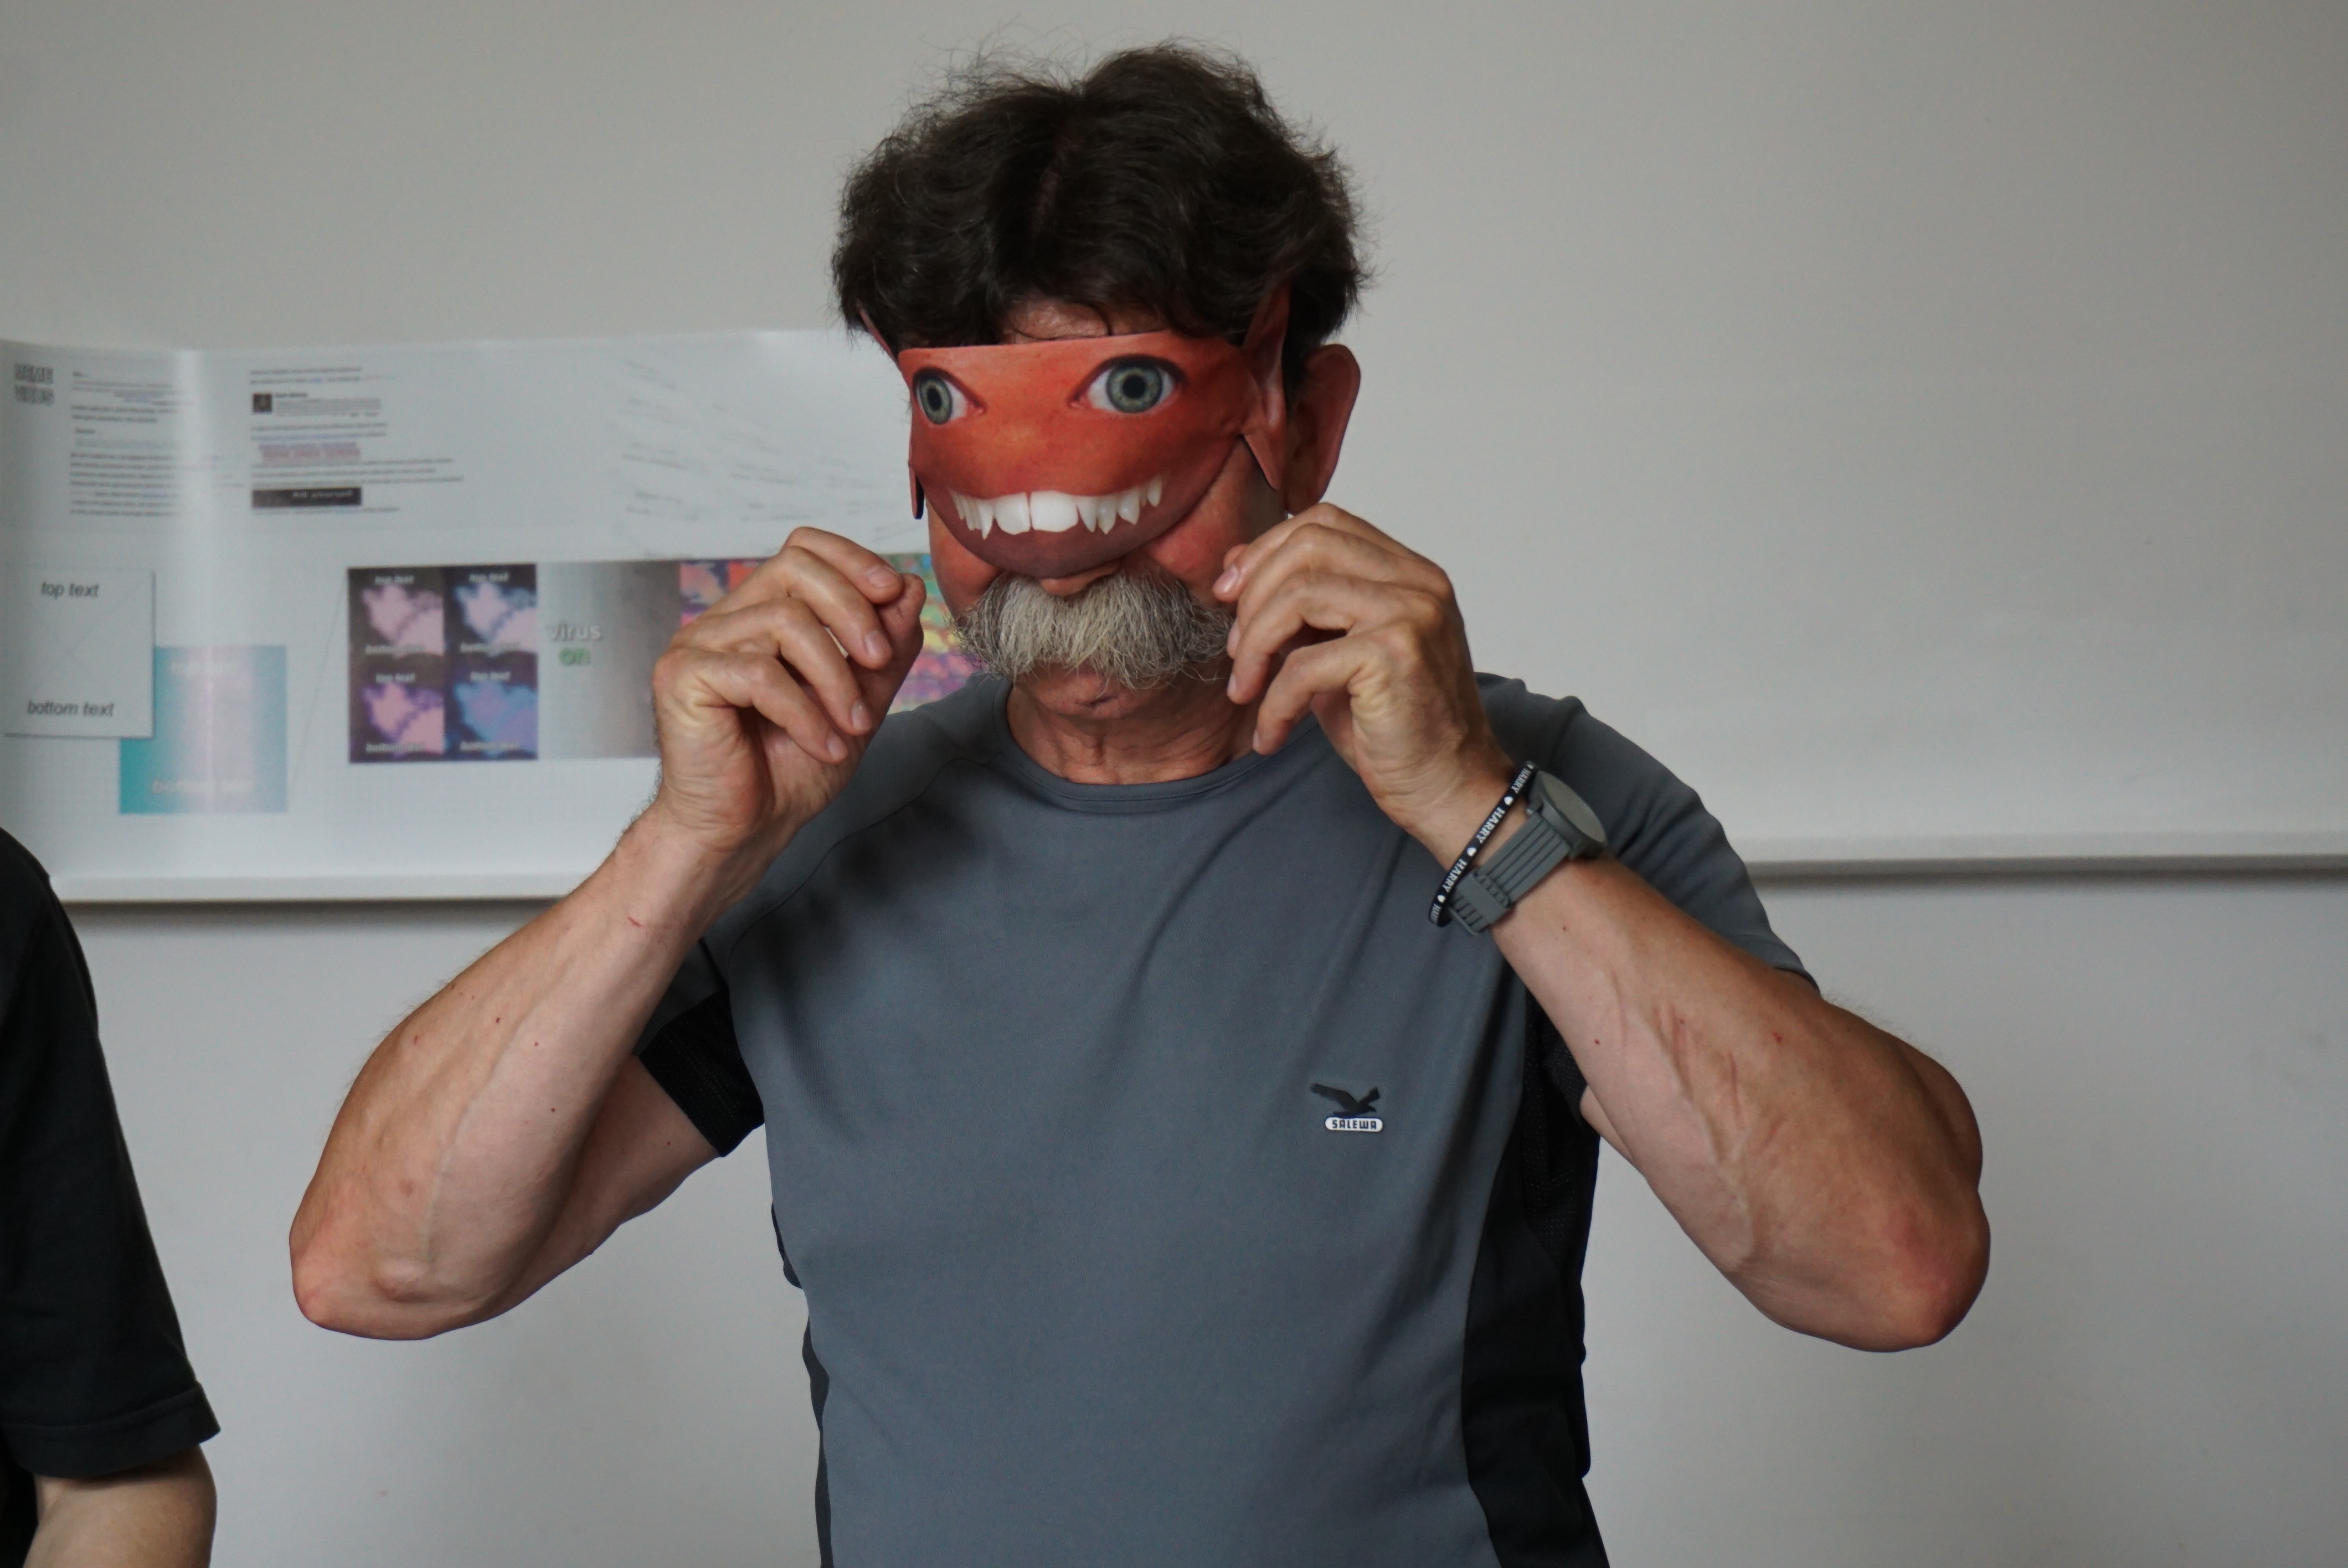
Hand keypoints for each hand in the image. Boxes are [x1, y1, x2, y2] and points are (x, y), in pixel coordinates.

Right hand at [643, 529, 926, 880]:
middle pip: (794, 568)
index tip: (893, 593)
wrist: (744, 831)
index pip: (803, 550)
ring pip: (783, 623)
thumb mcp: (859, 702)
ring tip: (853, 726)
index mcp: (762, 614)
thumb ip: (885, 649)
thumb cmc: (790, 771)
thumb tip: (911, 587)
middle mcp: (727, 619)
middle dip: (851, 611)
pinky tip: (824, 745)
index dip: (852, 560)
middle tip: (879, 662)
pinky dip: (804, 713)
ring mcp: (698, 643)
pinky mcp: (681, 676)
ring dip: (834, 678)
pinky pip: (758, 673)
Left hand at [1216, 505, 1513, 857]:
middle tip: (1235, 648)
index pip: (1325, 521)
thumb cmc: (1395, 730)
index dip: (1266, 549)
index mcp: (1410, 572)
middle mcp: (1418, 582)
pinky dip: (1274, 703)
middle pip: (1309, 544)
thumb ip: (1305, 611)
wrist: (1449, 790)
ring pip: (1299, 595)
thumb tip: (1239, 570)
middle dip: (1253, 592)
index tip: (1230, 593)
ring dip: (1255, 646)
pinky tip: (1272, 733)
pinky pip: (1303, 664)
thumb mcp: (1340, 655)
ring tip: (1245, 689)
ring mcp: (1411, 613)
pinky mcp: (1395, 655)